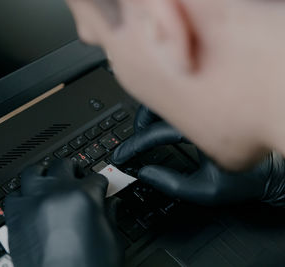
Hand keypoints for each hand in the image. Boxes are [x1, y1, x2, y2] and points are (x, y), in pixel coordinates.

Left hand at [5, 159, 123, 266]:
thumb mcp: (112, 242)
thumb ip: (110, 216)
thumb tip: (111, 204)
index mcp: (84, 197)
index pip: (96, 177)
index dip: (99, 184)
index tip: (97, 188)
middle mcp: (57, 193)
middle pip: (64, 164)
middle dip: (73, 171)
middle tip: (74, 178)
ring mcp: (33, 202)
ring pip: (34, 171)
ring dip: (43, 174)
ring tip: (47, 181)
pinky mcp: (15, 216)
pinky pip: (13, 195)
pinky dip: (22, 196)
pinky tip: (29, 202)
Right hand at [111, 106, 284, 205]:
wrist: (273, 170)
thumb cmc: (246, 179)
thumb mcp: (206, 190)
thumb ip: (172, 184)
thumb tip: (145, 172)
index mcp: (201, 129)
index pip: (156, 133)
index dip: (135, 146)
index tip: (123, 156)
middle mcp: (203, 110)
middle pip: (158, 105)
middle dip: (139, 124)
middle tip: (133, 141)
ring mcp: (206, 104)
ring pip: (168, 97)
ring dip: (151, 113)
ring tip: (145, 131)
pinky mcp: (209, 104)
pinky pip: (180, 99)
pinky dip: (165, 109)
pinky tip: (164, 122)